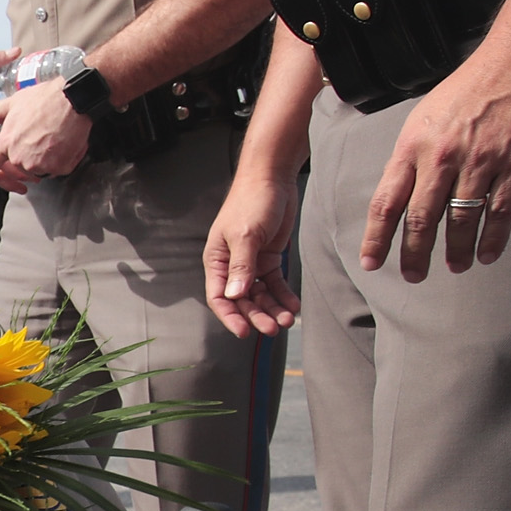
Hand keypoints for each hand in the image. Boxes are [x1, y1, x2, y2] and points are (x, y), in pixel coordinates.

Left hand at [0, 77, 90, 191]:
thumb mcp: (14, 102)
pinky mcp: (59, 167)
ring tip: (53, 137)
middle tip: (39, 139)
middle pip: (18, 168)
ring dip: (46, 158)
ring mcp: (40, 164)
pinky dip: (64, 159)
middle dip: (27, 157)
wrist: (73, 99)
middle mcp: (20, 157)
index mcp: (6, 143)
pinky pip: (59, 168)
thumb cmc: (45, 98)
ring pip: (40, 168)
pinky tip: (66, 142)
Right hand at [205, 170, 302, 336]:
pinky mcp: (269, 258)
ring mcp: (251, 263)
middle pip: (242, 300)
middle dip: (257, 316)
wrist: (272, 177)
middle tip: (274, 328)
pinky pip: (275, 283)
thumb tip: (235, 296)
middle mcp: (231, 266)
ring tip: (288, 320)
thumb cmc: (251, 202)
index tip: (245, 332)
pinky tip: (293, 305)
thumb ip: (241, 267)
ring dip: (272, 309)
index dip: (231, 317)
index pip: (219, 297)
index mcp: (216, 260)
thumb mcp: (245, 235)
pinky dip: (283, 295)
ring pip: (260, 295)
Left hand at [359, 40, 510, 281]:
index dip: (377, 237)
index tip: (372, 262)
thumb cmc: (471, 86)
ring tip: (453, 267)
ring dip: (455, 250)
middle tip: (413, 276)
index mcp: (413, 145)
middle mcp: (442, 157)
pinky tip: (486, 255)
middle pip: (421, 218)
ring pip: (461, 220)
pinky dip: (492, 238)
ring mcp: (481, 161)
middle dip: (414, 254)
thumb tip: (400, 193)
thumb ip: (413, 155)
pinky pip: (500, 211)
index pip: (386, 201)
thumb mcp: (426, 116)